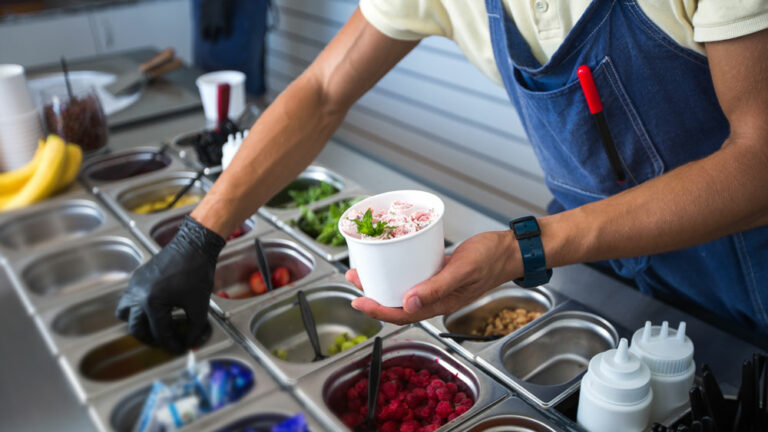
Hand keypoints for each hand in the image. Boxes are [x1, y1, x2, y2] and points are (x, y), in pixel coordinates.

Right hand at [116, 216, 224, 352]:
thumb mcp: (199, 306)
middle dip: (152, 339)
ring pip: (125, 313)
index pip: (159, 333)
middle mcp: (138, 294)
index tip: (180, 349)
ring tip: (155, 327)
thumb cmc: (197, 272)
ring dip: (137, 323)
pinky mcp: (137, 278)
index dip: (172, 345)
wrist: (194, 246)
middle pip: (136, 328)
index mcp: (152, 302)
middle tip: (167, 341)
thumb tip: (190, 343)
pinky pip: (130, 298)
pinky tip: (157, 309)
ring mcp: (135, 285)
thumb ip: (194, 329)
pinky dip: (138, 308)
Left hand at [346, 230, 521, 324]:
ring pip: (403, 290)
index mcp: (441, 304)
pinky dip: (397, 271)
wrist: (510, 249)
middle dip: (373, 295)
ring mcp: (437, 286)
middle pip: (397, 303)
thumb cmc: (491, 258)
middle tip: (353, 279)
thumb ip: (436, 288)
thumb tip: (408, 303)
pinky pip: (413, 277)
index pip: (402, 314)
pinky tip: (389, 260)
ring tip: (364, 270)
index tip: (358, 301)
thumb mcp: (462, 270)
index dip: (377, 310)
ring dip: (382, 283)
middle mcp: (436, 298)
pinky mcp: (439, 273)